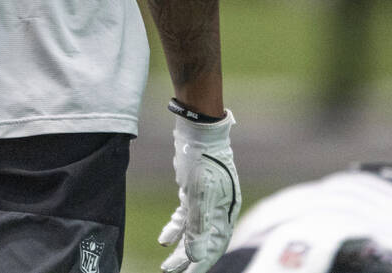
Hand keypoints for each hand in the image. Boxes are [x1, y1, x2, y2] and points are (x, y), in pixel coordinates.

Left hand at [158, 107, 239, 272]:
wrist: (198, 132)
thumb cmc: (203, 161)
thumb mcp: (199, 194)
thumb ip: (198, 226)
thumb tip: (196, 256)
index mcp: (226, 212)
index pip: (214, 246)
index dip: (201, 262)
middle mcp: (218, 209)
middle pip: (204, 242)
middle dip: (188, 259)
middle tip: (170, 270)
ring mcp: (206, 201)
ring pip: (193, 231)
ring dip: (180, 247)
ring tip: (167, 263)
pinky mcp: (194, 193)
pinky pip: (185, 217)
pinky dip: (176, 228)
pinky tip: (165, 239)